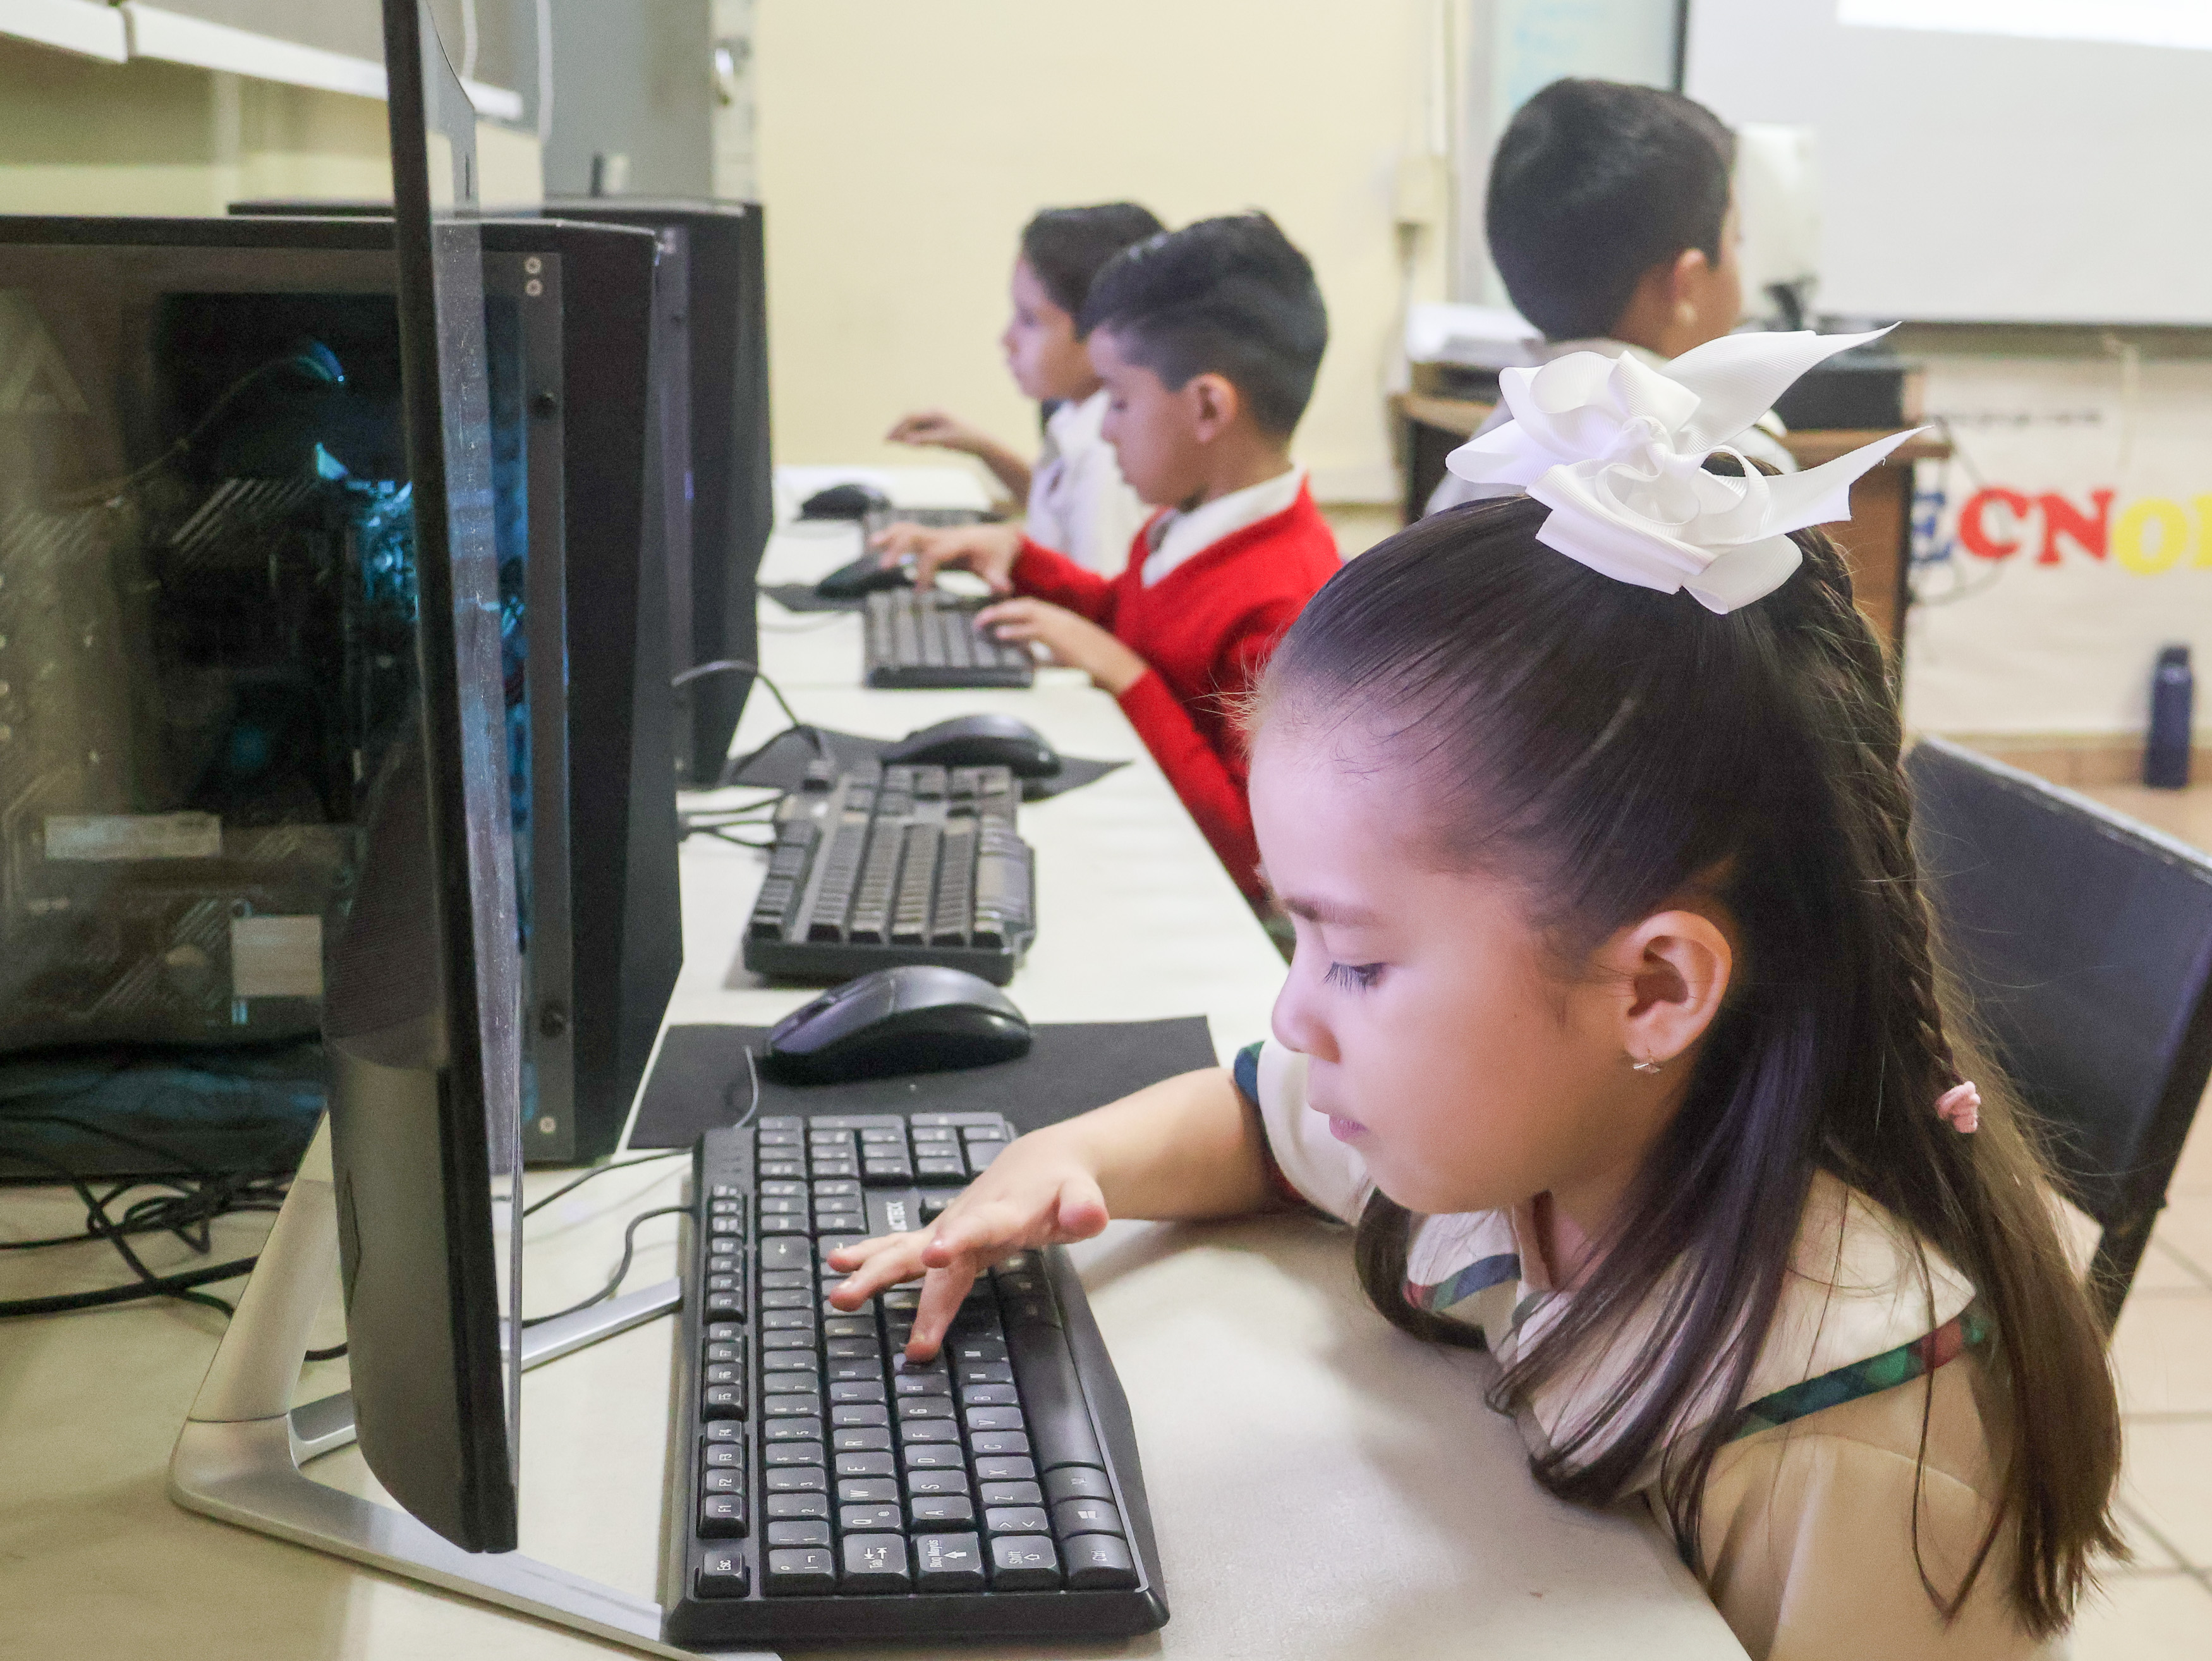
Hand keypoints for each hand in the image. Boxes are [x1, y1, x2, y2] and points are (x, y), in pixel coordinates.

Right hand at [825, 1127, 1110, 1359]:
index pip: (979, 1227)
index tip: (933, 1254)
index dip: (957, 1240)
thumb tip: (1089, 1216)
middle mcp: (966, 1220)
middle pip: (925, 1249)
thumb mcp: (1083, 1196)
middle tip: (852, 1296)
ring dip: (870, 1270)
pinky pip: (901, 1249)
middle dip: (888, 1273)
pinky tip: (841, 1268)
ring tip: (837, 1291)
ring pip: (904, 1251)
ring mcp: (949, 1228)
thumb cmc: (1063, 1187)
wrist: (1041, 1164)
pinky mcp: (941, 1237)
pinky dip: (871, 1257)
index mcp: (1002, 1212)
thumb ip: (1085, 1207)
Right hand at [870, 521, 1024, 592]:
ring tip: (871, 544)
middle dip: (898, 548)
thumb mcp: (1000, 565)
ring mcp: (937, 535)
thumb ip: (998, 578)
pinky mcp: (932, 538)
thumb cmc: (998, 552)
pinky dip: (893, 536)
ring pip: (909, 529)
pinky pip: (909, 533)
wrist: (1000, 537)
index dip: (925, 571)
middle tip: (883, 567)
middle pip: (915, 535)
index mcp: (958, 543)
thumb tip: (1001, 589)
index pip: (934, 553)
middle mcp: (944, 535)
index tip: (919, 591)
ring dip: (890, 536)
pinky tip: (877, 543)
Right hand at [885, 408, 989, 454]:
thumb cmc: (964, 440)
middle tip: (886, 441)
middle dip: (898, 430)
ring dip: (904, 434)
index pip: (910, 418)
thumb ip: (924, 440)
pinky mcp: (938, 429)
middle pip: (910, 421)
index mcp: (935, 413)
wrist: (980, 443)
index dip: (897, 427)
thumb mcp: (943, 441)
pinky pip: (921, 432)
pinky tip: (906, 444)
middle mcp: (934, 415)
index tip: (888, 438)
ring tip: (892, 443)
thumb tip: (906, 441)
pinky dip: (912, 438)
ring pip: (915, 427)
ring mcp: (936, 421)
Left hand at [976, 598, 1147, 694]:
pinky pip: (1033, 630)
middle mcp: (1060, 617)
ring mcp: (1061, 625)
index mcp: (1062, 620)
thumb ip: (1045, 658)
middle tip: (980, 618)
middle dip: (1000, 609)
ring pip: (1025, 612)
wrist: (1118, 668)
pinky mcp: (1062, 637)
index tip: (993, 614)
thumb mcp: (1065, 660)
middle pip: (1024, 605)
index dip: (1010, 609)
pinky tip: (1000, 634)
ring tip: (982, 622)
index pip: (1031, 608)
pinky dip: (1015, 631)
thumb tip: (1028, 662)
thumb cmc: (1096, 666)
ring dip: (1001, 615)